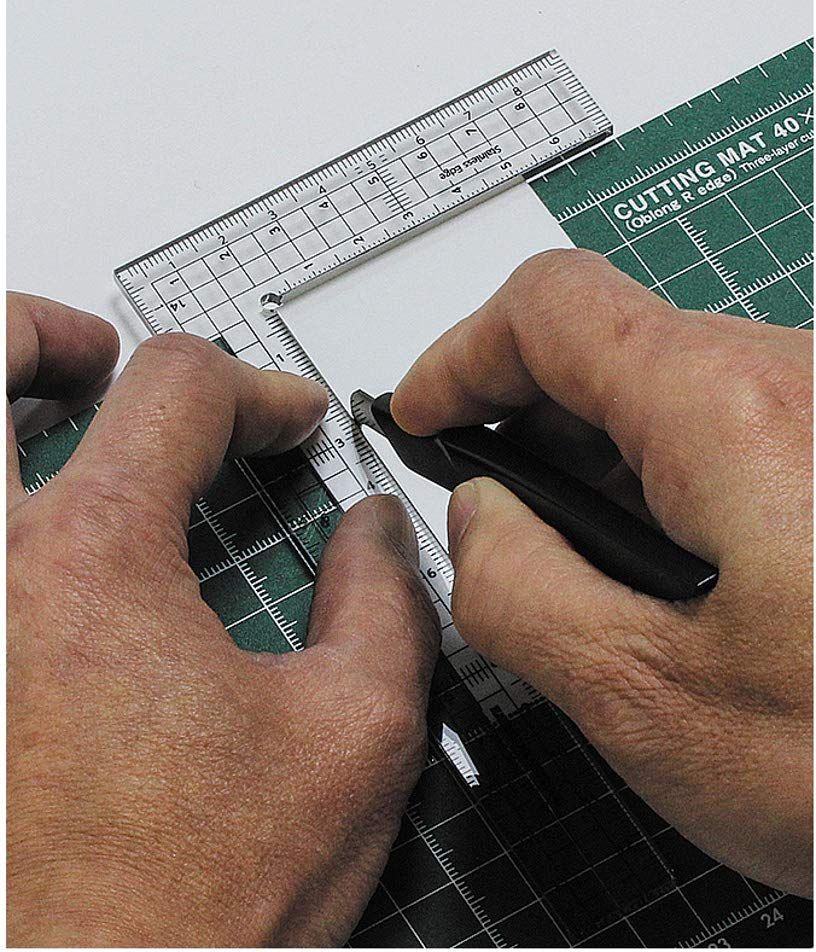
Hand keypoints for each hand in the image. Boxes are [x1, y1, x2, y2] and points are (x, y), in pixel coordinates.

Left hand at [7, 293, 438, 945]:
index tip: (286, 423)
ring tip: (44, 424)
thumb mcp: (351, 737)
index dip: (254, 388)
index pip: (176, 389)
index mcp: (92, 560)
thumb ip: (384, 603)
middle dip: (46, 336)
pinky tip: (34, 559)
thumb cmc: (191, 912)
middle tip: (93, 357)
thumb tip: (374, 536)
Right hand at [391, 249, 812, 896]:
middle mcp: (806, 381)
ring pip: (680, 390)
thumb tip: (481, 523)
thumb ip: (521, 597)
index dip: (464, 353)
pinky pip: (742, 429)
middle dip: (530, 419)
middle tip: (498, 512)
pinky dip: (678, 479)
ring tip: (595, 567)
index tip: (427, 413)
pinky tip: (687, 573)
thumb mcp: (655, 704)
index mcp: (733, 413)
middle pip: (616, 343)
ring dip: (607, 460)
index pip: (550, 309)